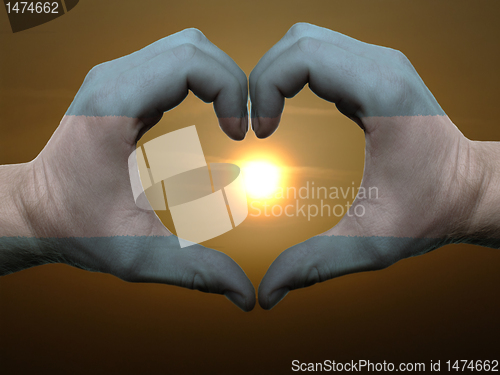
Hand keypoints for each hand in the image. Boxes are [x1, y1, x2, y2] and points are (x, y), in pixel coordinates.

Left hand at [0, 29, 254, 310]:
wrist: (35, 211)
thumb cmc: (76, 229)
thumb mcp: (138, 255)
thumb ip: (196, 272)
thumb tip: (247, 296)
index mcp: (115, 106)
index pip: (191, 62)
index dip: (231, 89)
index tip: (239, 134)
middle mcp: (114, 79)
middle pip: (195, 46)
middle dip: (233, 80)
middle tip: (242, 126)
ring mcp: (117, 77)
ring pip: (187, 47)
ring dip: (219, 77)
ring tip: (230, 118)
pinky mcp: (123, 85)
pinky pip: (174, 62)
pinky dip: (203, 80)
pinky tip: (211, 112)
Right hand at [250, 23, 499, 308]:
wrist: (471, 189)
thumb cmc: (431, 212)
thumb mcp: (371, 244)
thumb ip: (315, 265)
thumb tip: (266, 294)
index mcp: (382, 93)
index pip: (302, 56)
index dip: (265, 88)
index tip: (260, 133)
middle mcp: (381, 65)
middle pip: (297, 40)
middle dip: (262, 77)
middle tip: (255, 125)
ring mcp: (378, 63)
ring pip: (305, 40)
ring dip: (275, 74)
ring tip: (267, 118)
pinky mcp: (372, 72)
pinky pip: (319, 55)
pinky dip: (292, 75)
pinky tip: (285, 110)